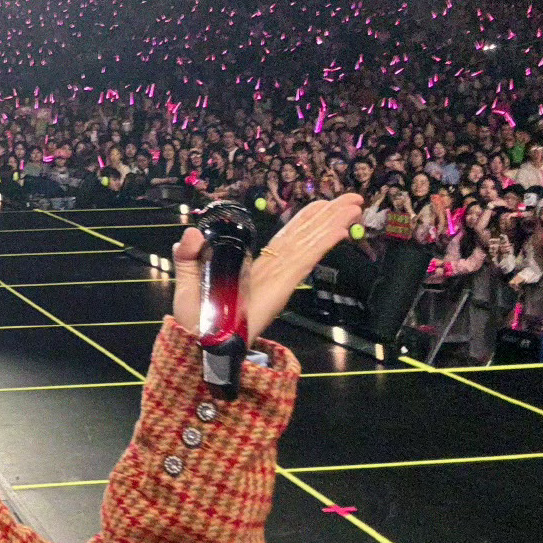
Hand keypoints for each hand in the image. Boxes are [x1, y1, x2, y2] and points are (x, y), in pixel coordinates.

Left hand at [173, 195, 361, 342]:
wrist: (199, 344)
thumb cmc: (195, 318)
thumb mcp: (186, 277)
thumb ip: (188, 253)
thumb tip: (192, 232)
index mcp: (255, 267)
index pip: (287, 238)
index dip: (306, 220)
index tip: (324, 204)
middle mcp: (272, 270)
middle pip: (305, 236)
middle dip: (329, 216)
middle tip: (353, 198)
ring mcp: (279, 278)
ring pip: (310, 244)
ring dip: (333, 223)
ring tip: (355, 205)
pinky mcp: (281, 286)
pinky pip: (304, 261)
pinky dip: (322, 244)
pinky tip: (340, 230)